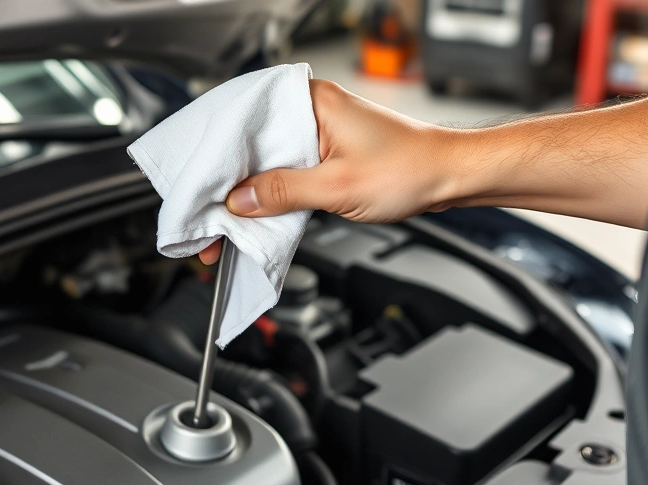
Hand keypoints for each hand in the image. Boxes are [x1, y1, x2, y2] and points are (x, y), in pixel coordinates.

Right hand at [199, 79, 460, 263]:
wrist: (451, 178)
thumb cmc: (411, 170)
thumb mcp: (336, 186)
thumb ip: (281, 192)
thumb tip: (238, 201)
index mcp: (310, 101)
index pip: (244, 119)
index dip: (216, 154)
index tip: (196, 183)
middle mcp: (310, 110)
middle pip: (250, 142)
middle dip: (226, 180)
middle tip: (203, 212)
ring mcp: (318, 131)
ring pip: (266, 160)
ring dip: (246, 190)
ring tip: (223, 220)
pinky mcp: (326, 153)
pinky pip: (285, 171)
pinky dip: (269, 193)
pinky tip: (255, 213)